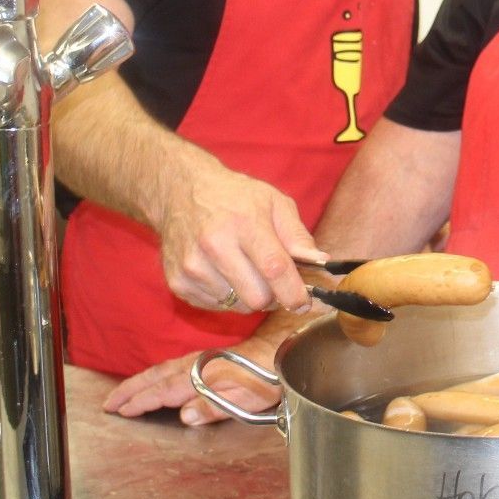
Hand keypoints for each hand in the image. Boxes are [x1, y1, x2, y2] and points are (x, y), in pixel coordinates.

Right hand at [103, 326, 290, 426]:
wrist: (286, 346)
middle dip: (132, 390)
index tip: (120, 410)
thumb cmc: (270, 376)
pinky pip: (173, 366)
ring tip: (122, 392)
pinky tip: (153, 379)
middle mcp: (199, 365)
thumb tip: (184, 416)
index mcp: (203, 376)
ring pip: (164, 370)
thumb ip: (214, 406)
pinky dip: (156, 374)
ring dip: (141, 381)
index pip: (165, 391)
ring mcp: (202, 359)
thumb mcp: (248, 397)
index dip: (142, 401)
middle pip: (158, 377)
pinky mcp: (208, 358)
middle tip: (109, 402)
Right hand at [158, 163, 327, 313]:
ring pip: (237, 306)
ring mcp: (192, 265)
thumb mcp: (274, 202)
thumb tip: (320, 262)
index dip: (294, 293)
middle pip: (256, 297)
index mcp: (244, 222)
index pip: (274, 268)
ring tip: (244, 269)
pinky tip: (223, 272)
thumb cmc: (235, 197)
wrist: (182, 191)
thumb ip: (298, 235)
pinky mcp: (178, 281)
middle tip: (274, 281)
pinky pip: (215, 307)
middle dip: (273, 296)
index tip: (305, 303)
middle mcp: (214, 245)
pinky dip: (226, 297)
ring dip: (248, 295)